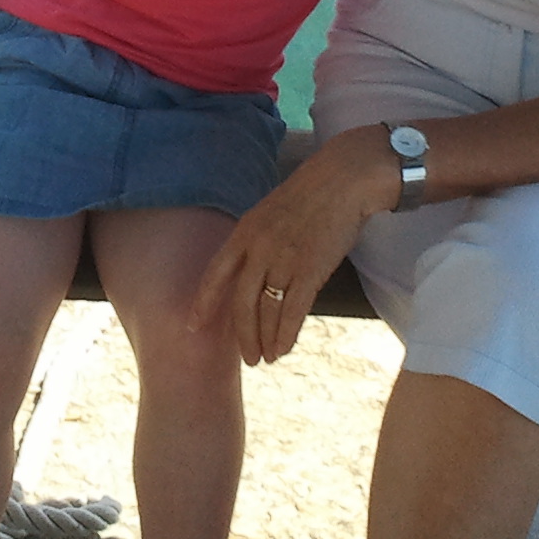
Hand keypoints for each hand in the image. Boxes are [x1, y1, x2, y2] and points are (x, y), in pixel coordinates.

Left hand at [194, 125, 400, 364]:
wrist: (344, 180)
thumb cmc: (312, 195)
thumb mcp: (272, 212)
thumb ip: (259, 240)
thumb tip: (256, 272)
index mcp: (245, 231)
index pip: (216, 274)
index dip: (203, 303)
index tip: (193, 326)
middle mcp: (259, 247)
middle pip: (242, 302)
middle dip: (242, 335)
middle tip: (248, 358)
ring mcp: (284, 259)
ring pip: (267, 311)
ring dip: (266, 340)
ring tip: (267, 358)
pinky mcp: (311, 269)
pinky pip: (294, 310)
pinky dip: (287, 334)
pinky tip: (284, 349)